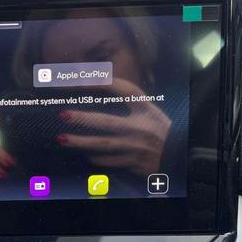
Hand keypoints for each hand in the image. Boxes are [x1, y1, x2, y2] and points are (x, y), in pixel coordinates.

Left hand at [55, 79, 171, 175]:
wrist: (180, 157)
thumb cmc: (160, 130)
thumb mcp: (150, 111)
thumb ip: (129, 101)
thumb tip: (99, 85)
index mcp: (146, 109)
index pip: (124, 89)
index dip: (102, 82)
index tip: (81, 78)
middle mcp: (140, 128)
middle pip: (107, 122)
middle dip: (84, 118)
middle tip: (63, 114)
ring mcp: (135, 147)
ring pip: (103, 145)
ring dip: (81, 143)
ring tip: (62, 139)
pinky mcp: (133, 164)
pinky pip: (108, 162)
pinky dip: (95, 158)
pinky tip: (85, 154)